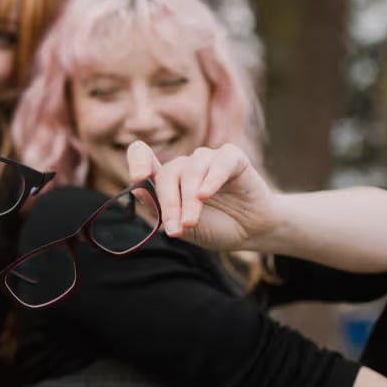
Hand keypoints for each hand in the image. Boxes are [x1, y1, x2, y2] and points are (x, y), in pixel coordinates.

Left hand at [127, 141, 281, 251]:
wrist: (250, 232)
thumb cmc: (214, 227)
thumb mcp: (182, 225)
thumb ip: (160, 209)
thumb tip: (136, 190)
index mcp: (167, 178)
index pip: (141, 153)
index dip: (137, 160)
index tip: (137, 178)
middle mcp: (185, 164)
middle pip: (168, 173)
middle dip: (170, 203)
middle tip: (177, 228)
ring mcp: (208, 158)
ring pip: (191, 171)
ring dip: (189, 200)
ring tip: (192, 222)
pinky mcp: (232, 158)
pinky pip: (219, 163)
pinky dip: (211, 180)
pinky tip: (205, 195)